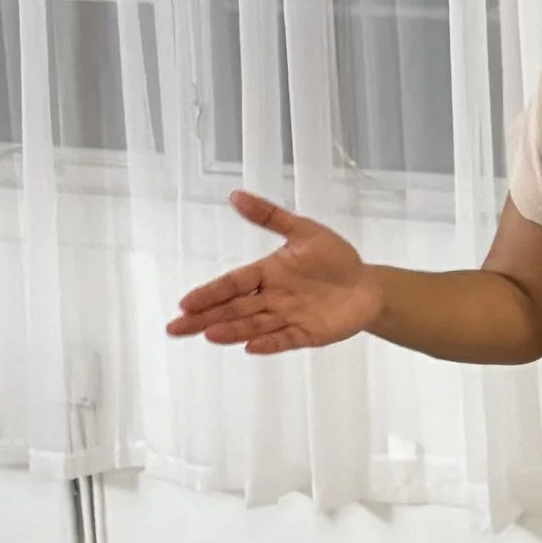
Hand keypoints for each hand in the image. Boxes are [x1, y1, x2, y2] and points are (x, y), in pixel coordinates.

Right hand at [167, 192, 382, 355]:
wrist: (367, 285)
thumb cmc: (335, 257)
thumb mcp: (304, 230)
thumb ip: (270, 216)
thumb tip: (235, 195)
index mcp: (267, 273)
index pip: (232, 284)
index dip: (210, 293)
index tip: (185, 303)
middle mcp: (271, 298)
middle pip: (233, 309)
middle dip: (204, 318)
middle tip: (174, 329)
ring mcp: (287, 318)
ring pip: (254, 325)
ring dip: (231, 330)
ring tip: (208, 335)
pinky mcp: (306, 334)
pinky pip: (285, 339)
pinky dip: (269, 344)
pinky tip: (250, 347)